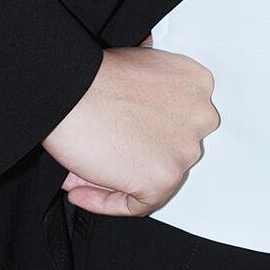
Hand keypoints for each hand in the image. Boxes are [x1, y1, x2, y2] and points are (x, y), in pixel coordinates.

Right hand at [43, 37, 218, 214]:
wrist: (69, 89)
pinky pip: (136, 204)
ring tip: (79, 175)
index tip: (123, 134)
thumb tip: (135, 116)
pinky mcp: (163, 179)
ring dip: (115, 179)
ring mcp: (184, 150)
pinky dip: (104, 202)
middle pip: (168, 148)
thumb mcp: (138, 65)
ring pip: (153, 177)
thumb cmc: (93, 77)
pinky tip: (79, 192)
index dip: (147, 130)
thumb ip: (149, 91)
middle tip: (99, 156)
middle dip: (131, 155)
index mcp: (197, 83)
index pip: (179, 117)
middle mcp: (200, 117)